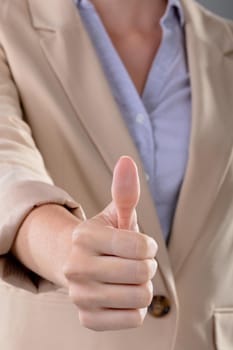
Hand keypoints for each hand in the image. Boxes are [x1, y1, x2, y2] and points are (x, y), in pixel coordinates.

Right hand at [63, 156, 157, 330]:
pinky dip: (134, 307)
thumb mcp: (114, 214)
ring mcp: (80, 296)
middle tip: (132, 262)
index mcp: (85, 237)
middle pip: (143, 274)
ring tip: (126, 278)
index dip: (148, 245)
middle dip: (145, 266)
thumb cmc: (103, 239)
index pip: (141, 247)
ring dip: (142, 286)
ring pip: (142, 298)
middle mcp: (77, 267)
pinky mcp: (87, 318)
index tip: (140, 245)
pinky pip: (133, 319)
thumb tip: (126, 160)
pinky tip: (119, 295)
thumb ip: (123, 191)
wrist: (75, 264)